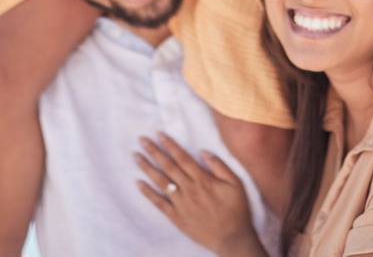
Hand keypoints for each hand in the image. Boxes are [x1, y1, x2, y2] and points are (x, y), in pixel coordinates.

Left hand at [135, 133, 262, 256]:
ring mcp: (181, 204)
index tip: (159, 134)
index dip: (170, 145)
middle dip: (154, 151)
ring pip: (161, 182)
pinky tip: (138, 183)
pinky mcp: (177, 218)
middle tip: (141, 140)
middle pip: (168, 166)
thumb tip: (203, 151)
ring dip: (147, 168)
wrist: (232, 239)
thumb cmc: (236, 210)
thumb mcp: (236, 184)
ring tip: (136, 156)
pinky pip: (159, 203)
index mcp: (203, 180)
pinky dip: (148, 193)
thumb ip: (220, 166)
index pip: (182, 158)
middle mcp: (189, 189)